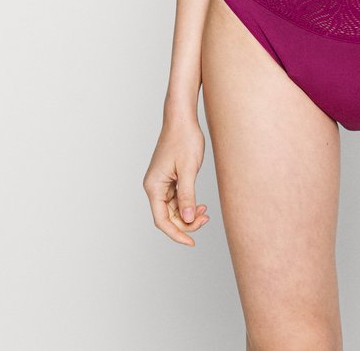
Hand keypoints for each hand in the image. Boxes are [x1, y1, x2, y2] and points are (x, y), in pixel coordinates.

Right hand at [143, 116, 208, 246]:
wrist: (182, 118)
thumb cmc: (184, 139)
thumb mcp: (188, 169)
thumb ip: (187, 195)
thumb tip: (187, 219)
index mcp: (154, 186)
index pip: (162, 220)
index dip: (176, 234)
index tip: (191, 242)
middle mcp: (154, 186)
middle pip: (168, 216)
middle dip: (186, 223)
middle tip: (205, 220)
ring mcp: (161, 182)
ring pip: (173, 208)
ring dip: (188, 214)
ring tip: (205, 213)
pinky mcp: (169, 177)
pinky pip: (176, 198)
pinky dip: (188, 203)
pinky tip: (200, 205)